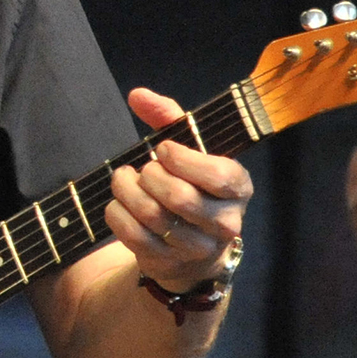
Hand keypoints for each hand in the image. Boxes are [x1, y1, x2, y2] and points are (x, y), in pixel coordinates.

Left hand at [105, 88, 252, 293]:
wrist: (193, 249)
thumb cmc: (193, 185)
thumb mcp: (190, 150)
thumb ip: (168, 118)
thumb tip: (137, 95)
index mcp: (239, 188)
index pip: (217, 175)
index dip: (182, 159)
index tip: (163, 150)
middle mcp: (225, 222)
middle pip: (179, 197)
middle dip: (150, 176)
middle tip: (144, 169)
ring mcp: (197, 247)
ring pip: (153, 216)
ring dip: (127, 191)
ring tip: (124, 180)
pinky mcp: (169, 262)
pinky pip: (133, 235)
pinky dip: (117, 213)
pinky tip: (119, 202)